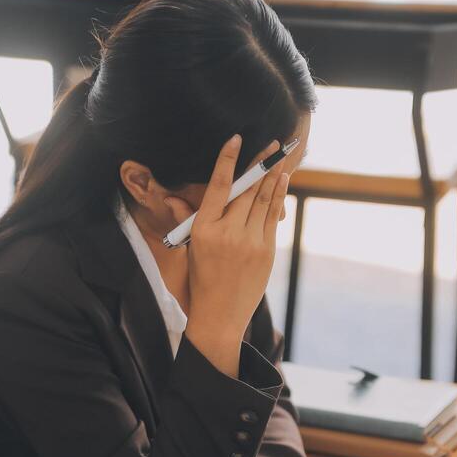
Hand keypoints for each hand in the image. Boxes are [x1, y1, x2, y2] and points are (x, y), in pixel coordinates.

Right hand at [164, 135, 288, 377]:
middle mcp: (228, 233)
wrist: (219, 317)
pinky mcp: (265, 252)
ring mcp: (250, 242)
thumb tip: (174, 197)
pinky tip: (281, 180)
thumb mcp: (188, 250)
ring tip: (281, 154)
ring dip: (273, 174)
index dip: (228, 160)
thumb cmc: (199, 281)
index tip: (236, 139)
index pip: (218, 186)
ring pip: (263, 200)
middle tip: (272, 142)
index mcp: (204, 230)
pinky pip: (272, 217)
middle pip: (246, 189)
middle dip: (260, 162)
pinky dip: (277, 196)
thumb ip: (187, 220)